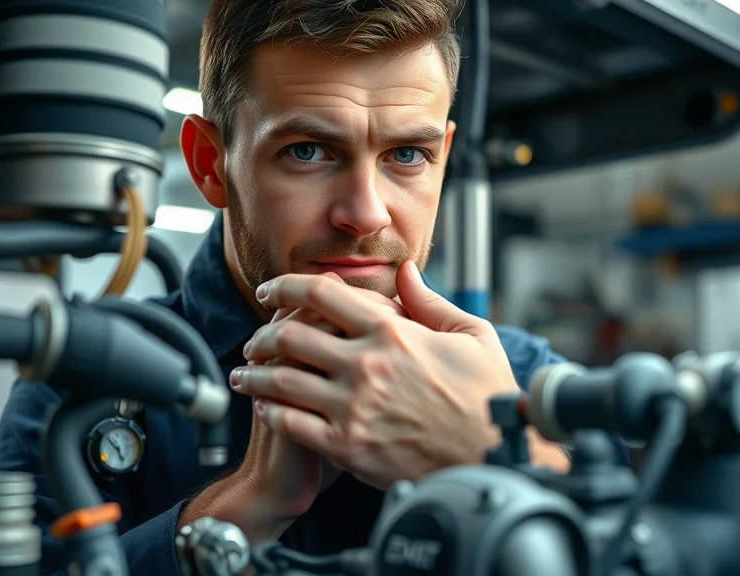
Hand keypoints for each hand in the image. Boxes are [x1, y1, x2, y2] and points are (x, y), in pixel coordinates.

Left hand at [236, 261, 520, 489]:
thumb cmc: (487, 395)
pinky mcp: (348, 447)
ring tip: (245, 374)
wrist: (494, 455)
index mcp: (392, 331)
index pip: (320, 294)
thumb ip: (430, 301)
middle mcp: (366, 365)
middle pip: (290, 335)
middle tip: (253, 339)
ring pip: (282, 380)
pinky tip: (264, 408)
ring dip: (255, 373)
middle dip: (261, 333)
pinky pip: (292, 424)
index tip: (270, 288)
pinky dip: (270, 412)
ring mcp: (354, 407)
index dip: (285, 285)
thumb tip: (405, 271)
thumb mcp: (471, 334)